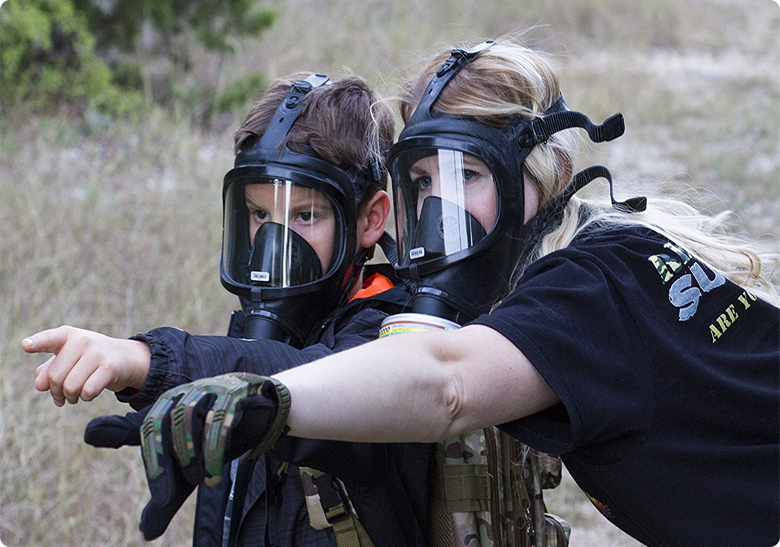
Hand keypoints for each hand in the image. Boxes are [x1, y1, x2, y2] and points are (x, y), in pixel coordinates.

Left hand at [23, 326, 150, 405]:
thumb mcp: (68, 360)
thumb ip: (48, 370)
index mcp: (67, 335)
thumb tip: (40, 385)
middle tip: (61, 396)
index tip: (25, 345)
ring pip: (71, 386)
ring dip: (70, 397)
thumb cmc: (89, 359)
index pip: (49, 339)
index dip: (37, 343)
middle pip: (55, 376)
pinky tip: (88, 393)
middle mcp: (82, 340)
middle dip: (56, 392)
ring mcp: (97, 353)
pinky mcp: (109, 367)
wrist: (125, 358)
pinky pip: (88, 391)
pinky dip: (86, 397)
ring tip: (74, 396)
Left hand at [84, 373, 290, 539]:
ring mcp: (209, 390)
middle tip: (165, 500)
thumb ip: (167, 496)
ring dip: (191, 458)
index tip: (91, 435)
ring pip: (188, 419)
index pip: (142, 426)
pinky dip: (214, 450)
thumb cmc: (219, 442)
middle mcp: (184, 394)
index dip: (115, 431)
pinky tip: (215, 474)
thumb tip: (147, 533)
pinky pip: (218, 420)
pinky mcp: (234, 392)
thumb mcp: (190, 472)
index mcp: (166, 408)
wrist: (264, 419)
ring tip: (202, 483)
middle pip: (159, 423)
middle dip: (160, 465)